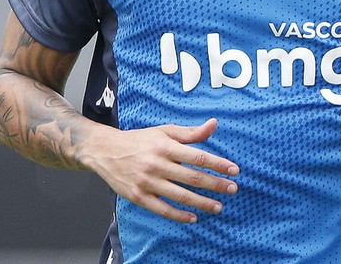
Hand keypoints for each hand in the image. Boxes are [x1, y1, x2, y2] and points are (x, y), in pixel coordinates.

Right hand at [88, 117, 238, 223]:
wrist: (106, 151)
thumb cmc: (140, 140)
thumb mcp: (164, 131)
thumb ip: (190, 132)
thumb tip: (214, 124)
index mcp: (165, 146)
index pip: (198, 157)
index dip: (218, 164)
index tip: (234, 170)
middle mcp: (157, 164)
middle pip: (193, 177)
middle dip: (216, 184)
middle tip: (233, 188)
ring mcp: (147, 182)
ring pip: (180, 196)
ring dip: (202, 203)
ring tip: (218, 206)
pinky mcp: (139, 197)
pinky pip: (163, 209)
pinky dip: (179, 215)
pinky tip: (194, 217)